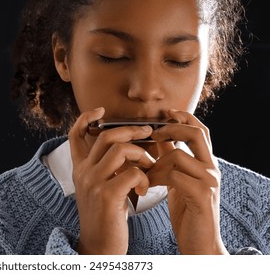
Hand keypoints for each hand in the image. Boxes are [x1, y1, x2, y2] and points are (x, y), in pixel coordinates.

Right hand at [68, 108, 154, 253]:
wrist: (99, 247)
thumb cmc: (105, 216)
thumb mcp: (100, 188)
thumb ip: (107, 168)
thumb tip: (129, 147)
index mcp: (79, 168)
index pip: (74, 135)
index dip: (85, 118)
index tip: (100, 111)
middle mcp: (83, 172)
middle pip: (106, 135)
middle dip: (131, 130)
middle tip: (148, 132)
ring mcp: (93, 182)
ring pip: (121, 149)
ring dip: (142, 155)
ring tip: (149, 168)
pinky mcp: (107, 195)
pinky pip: (133, 172)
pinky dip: (145, 178)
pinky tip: (145, 189)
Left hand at [147, 109, 228, 253]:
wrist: (200, 243)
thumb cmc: (187, 211)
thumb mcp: (178, 180)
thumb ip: (172, 159)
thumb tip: (158, 138)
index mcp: (206, 163)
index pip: (200, 131)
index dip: (184, 118)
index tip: (167, 113)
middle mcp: (212, 169)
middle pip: (195, 134)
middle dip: (171, 129)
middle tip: (153, 135)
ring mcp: (209, 181)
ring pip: (178, 156)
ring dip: (155, 163)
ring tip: (145, 175)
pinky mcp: (202, 195)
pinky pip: (174, 176)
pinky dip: (156, 178)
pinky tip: (148, 187)